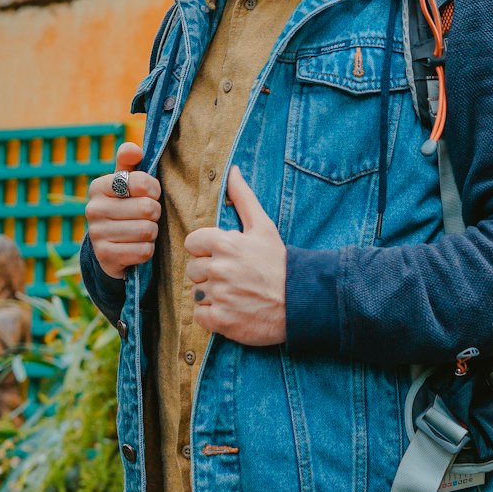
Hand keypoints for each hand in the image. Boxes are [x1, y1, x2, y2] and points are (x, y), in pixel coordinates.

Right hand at [85, 142, 160, 279]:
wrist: (109, 245)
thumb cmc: (125, 205)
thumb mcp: (126, 182)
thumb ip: (129, 162)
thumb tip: (134, 150)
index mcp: (99, 186)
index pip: (140, 182)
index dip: (153, 189)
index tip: (150, 193)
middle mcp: (93, 209)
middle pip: (147, 208)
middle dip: (155, 213)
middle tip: (147, 216)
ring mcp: (97, 234)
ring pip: (147, 231)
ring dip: (152, 232)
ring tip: (142, 230)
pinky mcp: (105, 257)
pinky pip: (143, 251)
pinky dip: (147, 250)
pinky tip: (137, 246)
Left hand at [184, 166, 286, 344]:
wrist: (300, 301)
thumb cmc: (279, 262)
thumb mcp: (263, 226)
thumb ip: (243, 197)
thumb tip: (232, 170)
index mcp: (225, 243)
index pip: (192, 243)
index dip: (206, 250)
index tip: (224, 256)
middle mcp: (218, 268)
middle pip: (192, 269)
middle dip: (209, 273)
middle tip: (233, 277)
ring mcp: (219, 295)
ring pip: (196, 293)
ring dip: (211, 295)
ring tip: (235, 294)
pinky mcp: (221, 321)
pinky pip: (200, 316)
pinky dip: (212, 316)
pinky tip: (232, 310)